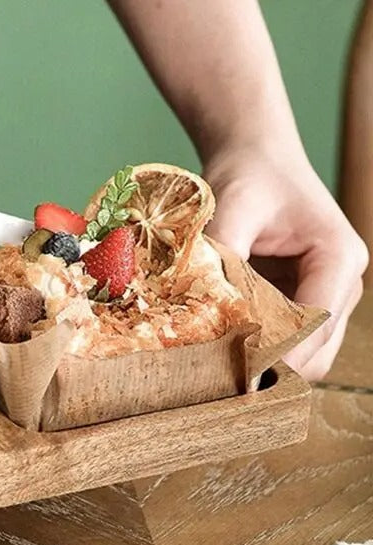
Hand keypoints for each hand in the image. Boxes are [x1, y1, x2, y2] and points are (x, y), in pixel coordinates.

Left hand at [204, 146, 367, 379]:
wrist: (255, 160)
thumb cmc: (249, 178)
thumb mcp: (231, 209)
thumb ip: (221, 255)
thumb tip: (203, 307)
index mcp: (338, 257)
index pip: (315, 324)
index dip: (278, 354)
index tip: (238, 376)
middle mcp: (341, 283)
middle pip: (316, 352)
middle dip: (272, 369)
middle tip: (219, 383)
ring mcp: (325, 297)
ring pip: (304, 356)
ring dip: (265, 365)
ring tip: (217, 372)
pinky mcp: (300, 304)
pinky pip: (286, 344)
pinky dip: (258, 353)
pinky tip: (222, 354)